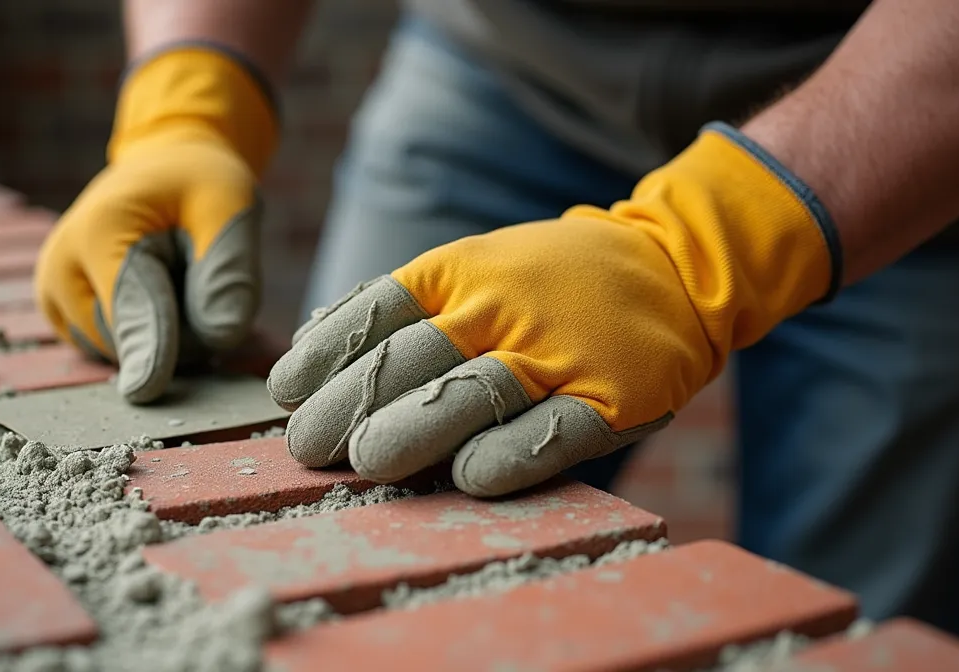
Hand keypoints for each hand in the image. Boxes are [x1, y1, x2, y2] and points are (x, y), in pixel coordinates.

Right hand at [35, 47, 276, 402]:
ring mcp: (53, 295)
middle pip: (128, 341)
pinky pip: (111, 355)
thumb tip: (218, 336)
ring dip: (162, 339)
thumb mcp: (229, 210)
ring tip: (173, 279)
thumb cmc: (199, 187)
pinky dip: (142, 340)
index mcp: (101, 230)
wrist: (162, 171)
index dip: (148, 348)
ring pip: (118, 356)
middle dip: (180, 333)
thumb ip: (227, 273)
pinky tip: (153, 297)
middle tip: (200, 275)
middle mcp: (60, 266)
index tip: (145, 391)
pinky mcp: (60, 316)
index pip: (131, 306)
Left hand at [268, 124, 840, 496]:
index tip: (285, 392)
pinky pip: (557, 428)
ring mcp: (559, 350)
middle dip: (353, 402)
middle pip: (416, 357)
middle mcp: (504, 308)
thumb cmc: (548, 282)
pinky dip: (514, 453)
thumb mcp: (473, 269)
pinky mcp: (612, 395)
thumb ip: (400, 305)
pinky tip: (470, 478)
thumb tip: (311, 334)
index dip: (329, 352)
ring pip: (477, 391)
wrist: (674, 264)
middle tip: (308, 446)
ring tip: (365, 461)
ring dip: (417, 426)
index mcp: (462, 274)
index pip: (380, 310)